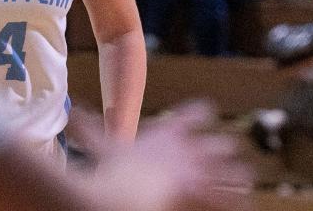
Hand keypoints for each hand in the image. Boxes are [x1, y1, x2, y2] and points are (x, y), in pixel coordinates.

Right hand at [88, 102, 250, 210]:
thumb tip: (69, 111)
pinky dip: (237, 202)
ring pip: (234, 172)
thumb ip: (88, 127)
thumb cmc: (112, 168)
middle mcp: (191, 150)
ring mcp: (201, 174)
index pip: (195, 113)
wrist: (125, 195)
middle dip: (223, 147)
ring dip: (237, 175)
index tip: (207, 110)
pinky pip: (232, 200)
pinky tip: (242, 204)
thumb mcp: (100, 145)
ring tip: (243, 178)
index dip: (201, 112)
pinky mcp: (206, 197)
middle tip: (227, 149)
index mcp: (169, 134)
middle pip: (220, 144)